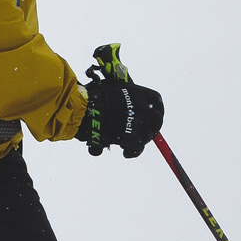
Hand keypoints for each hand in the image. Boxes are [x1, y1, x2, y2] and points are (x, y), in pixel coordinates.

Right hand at [75, 43, 163, 157]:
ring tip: (126, 143)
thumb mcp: (110, 88)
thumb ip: (122, 95)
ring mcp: (137, 121)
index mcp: (137, 92)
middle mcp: (141, 105)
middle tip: (142, 135)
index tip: (153, 118)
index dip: (157, 111)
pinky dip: (133, 152)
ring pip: (147, 136)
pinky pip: (137, 147)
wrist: (82, 109)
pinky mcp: (130, 136)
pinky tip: (126, 153)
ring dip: (139, 141)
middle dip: (151, 129)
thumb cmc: (90, 97)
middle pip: (156, 120)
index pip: (156, 101)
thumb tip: (124, 101)